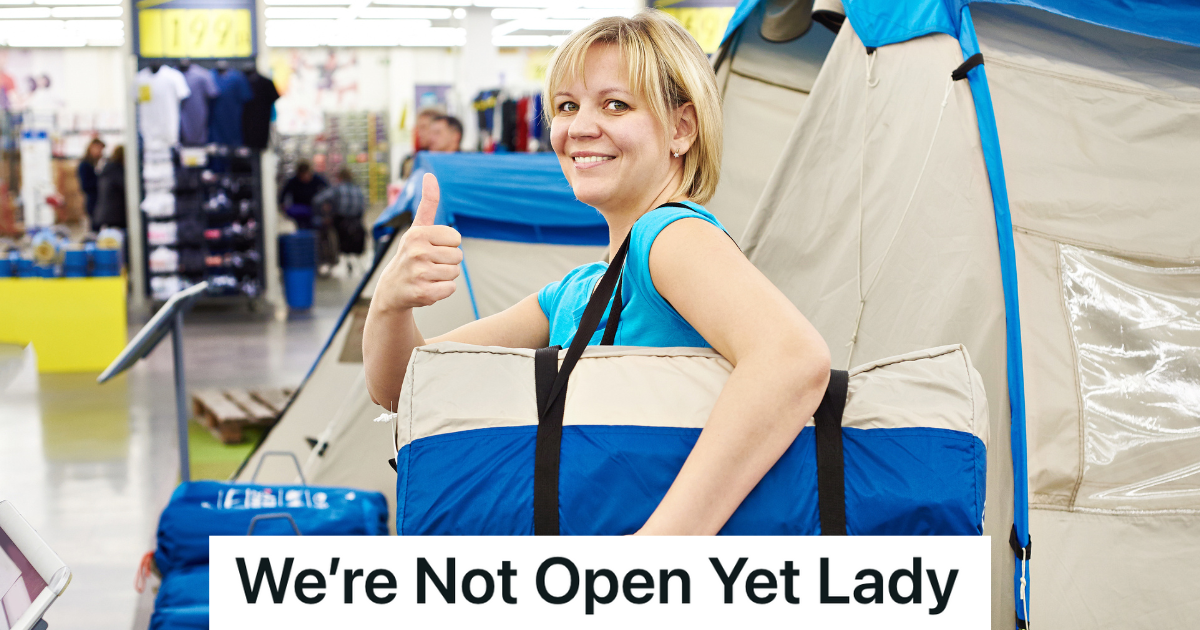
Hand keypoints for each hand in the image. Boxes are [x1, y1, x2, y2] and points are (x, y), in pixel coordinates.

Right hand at [372, 173, 462, 311]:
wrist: (392, 289)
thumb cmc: (411, 254)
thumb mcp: (417, 228)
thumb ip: (428, 203)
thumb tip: (430, 174)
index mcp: (417, 234)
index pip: (456, 238)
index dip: (447, 245)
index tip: (431, 248)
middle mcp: (416, 252)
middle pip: (458, 256)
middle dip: (447, 261)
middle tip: (429, 264)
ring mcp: (419, 274)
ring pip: (455, 273)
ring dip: (445, 276)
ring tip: (427, 275)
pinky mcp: (423, 294)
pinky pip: (450, 289)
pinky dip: (443, 290)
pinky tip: (427, 287)